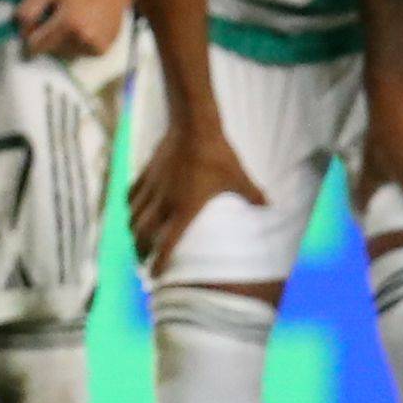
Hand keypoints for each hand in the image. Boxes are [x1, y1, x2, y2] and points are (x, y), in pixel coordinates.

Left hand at [16, 0, 132, 59]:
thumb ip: (28, 8)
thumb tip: (18, 29)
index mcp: (68, 23)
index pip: (34, 46)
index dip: (29, 36)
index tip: (34, 26)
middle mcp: (82, 39)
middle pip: (48, 52)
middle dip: (45, 40)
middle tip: (54, 22)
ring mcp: (93, 47)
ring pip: (62, 55)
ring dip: (60, 44)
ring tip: (69, 25)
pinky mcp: (100, 51)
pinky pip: (77, 55)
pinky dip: (74, 46)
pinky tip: (81, 30)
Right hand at [130, 122, 267, 272]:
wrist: (193, 127)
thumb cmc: (218, 155)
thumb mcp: (238, 177)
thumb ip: (253, 195)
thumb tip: (272, 206)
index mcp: (185, 210)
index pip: (169, 244)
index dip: (160, 262)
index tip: (156, 276)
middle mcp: (164, 203)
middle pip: (144, 235)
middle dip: (141, 251)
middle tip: (142, 262)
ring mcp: (152, 188)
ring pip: (134, 217)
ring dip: (133, 232)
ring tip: (135, 241)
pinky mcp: (146, 173)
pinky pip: (131, 195)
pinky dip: (129, 206)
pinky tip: (131, 210)